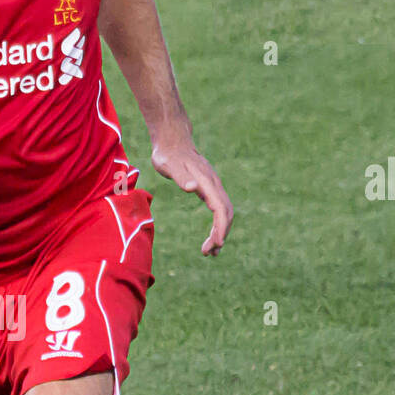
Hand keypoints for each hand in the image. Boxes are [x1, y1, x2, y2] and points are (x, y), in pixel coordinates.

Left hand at [152, 136, 233, 254]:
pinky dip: (217, 225)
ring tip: (209, 252)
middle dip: (221, 234)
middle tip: (208, 253)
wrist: (172, 140)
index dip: (221, 227)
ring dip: (220, 232)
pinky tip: (211, 237)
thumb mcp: (168, 165)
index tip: (217, 244)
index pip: (220, 208)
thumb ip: (180, 176)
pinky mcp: (208, 189)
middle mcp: (214, 184)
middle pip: (226, 213)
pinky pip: (218, 210)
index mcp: (206, 182)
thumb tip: (192, 188)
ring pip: (224, 212)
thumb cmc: (167, 154)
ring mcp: (213, 186)